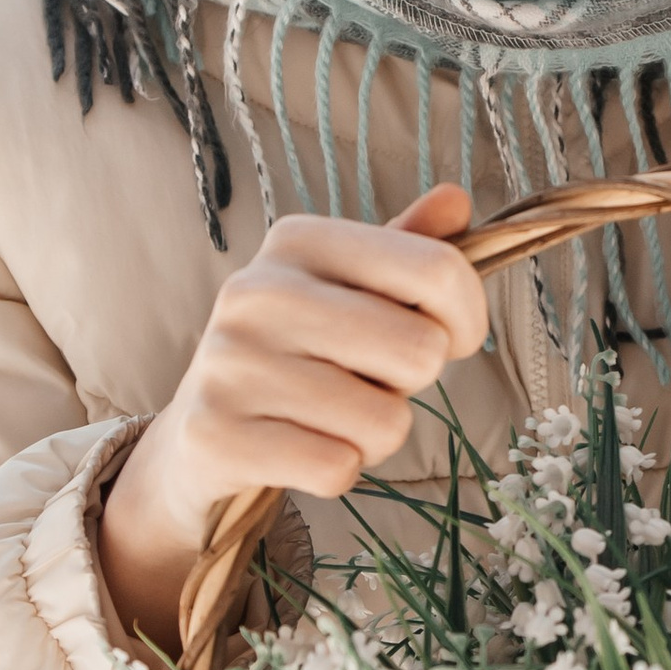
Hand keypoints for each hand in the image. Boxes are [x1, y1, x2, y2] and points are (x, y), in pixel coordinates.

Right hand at [99, 186, 486, 653]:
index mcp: (298, 241)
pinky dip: (338, 470)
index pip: (437, 269)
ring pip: (384, 423)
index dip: (468, 317)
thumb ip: (408, 248)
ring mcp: (230, 364)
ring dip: (374, 434)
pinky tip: (302, 448)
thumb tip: (456, 199)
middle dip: (411, 383)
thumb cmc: (299, 354)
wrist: (203, 433)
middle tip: (366, 380)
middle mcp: (257, 292)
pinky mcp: (216, 434)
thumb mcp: (350, 290)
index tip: (452, 338)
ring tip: (328, 416)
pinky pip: (338, 468)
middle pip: (420, 351)